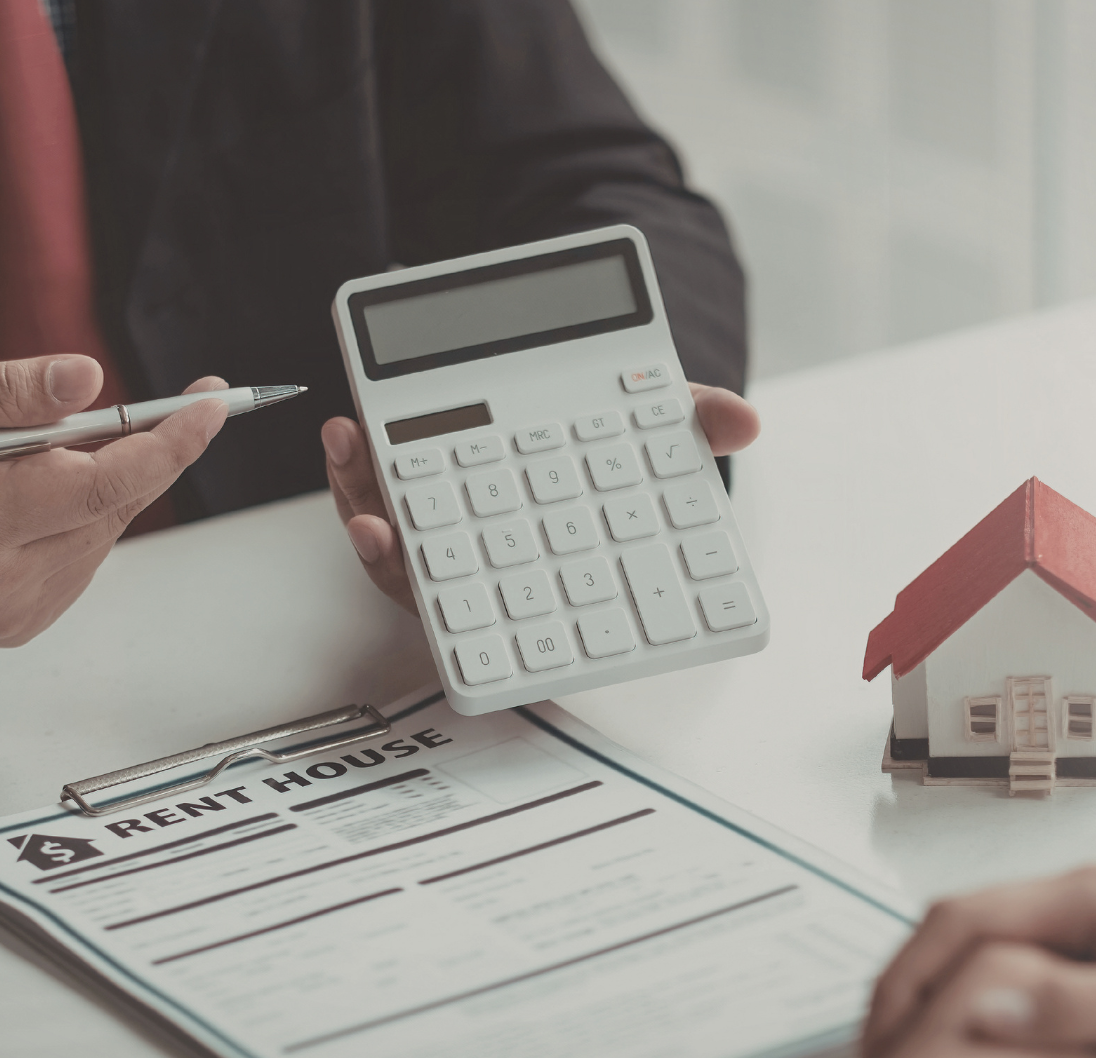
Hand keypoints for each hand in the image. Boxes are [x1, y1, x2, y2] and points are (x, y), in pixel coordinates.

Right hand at [0, 355, 227, 644]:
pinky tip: (30, 495)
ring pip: (104, 528)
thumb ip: (1, 391)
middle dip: (137, 448)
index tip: (213, 400)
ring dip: (98, 481)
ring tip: (36, 454)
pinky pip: (82, 554)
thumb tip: (90, 379)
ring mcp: (12, 611)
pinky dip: (77, 514)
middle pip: (114, 504)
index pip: (102, 483)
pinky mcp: (20, 623)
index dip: (169, 441)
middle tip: (138, 404)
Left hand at [323, 382, 761, 610]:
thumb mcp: (658, 427)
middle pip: (432, 583)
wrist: (582, 401)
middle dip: (396, 560)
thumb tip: (746, 422)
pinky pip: (374, 500)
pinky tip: (349, 431)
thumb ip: (692, 426)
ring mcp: (445, 537)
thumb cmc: (616, 440)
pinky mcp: (410, 499)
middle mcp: (489, 567)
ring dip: (360, 501)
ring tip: (349, 445)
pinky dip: (355, 469)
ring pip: (394, 544)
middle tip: (376, 526)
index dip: (485, 619)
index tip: (473, 601)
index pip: (513, 610)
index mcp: (546, 575)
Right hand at [862, 866, 1095, 1057]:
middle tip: (878, 1037)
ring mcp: (1077, 925)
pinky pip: (1006, 970)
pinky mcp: (1084, 955)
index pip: (962, 915)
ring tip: (902, 1041)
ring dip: (937, 994)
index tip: (886, 1020)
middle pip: (960, 928)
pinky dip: (972, 1002)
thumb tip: (993, 1007)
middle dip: (912, 981)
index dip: (914, 970)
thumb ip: (1075, 1007)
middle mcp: (1074, 899)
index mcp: (1083, 892)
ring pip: (978, 949)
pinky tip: (959, 1037)